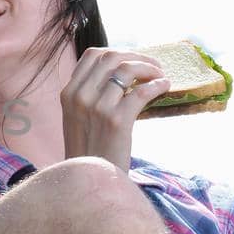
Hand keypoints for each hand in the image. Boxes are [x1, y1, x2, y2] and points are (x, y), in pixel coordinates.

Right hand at [59, 47, 172, 168]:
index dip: (118, 52)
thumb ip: (89, 96)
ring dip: (150, 68)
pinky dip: (157, 85)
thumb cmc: (89, 152)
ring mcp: (97, 108)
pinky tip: (165, 87)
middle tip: (154, 66)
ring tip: (160, 75)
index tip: (133, 60)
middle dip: (137, 57)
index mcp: (69, 93)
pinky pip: (141, 92)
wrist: (88, 181)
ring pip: (127, 69)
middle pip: (112, 57)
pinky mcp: (116, 121)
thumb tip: (119, 74)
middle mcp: (79, 96)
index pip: (93, 55)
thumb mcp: (77, 119)